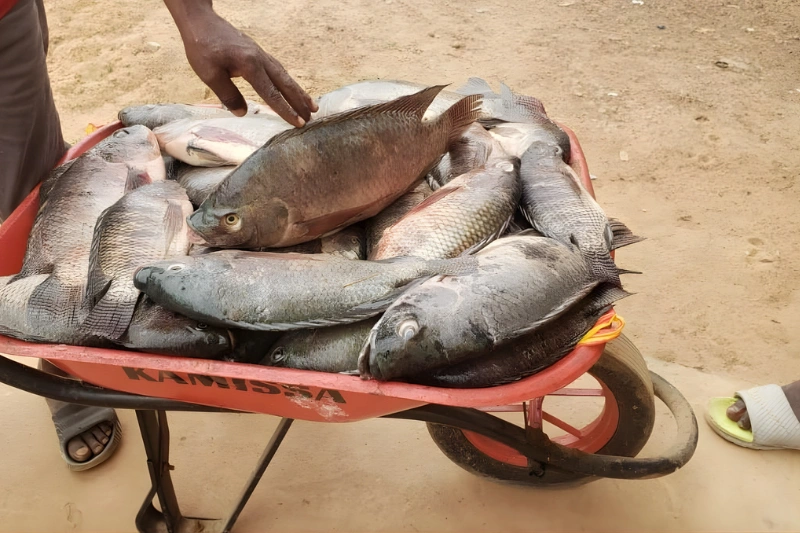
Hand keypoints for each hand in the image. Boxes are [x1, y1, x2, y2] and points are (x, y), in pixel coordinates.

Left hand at [164, 0, 316, 126]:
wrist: (201, 21)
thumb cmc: (202, 47)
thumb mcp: (209, 74)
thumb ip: (227, 95)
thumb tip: (243, 113)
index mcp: (250, 65)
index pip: (271, 93)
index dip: (286, 110)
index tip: (298, 123)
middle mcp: (261, 59)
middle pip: (285, 83)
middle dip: (300, 101)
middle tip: (312, 117)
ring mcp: (261, 54)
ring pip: (284, 76)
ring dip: (298, 91)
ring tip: (311, 105)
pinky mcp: (257, 53)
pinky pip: (278, 70)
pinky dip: (288, 82)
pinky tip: (291, 89)